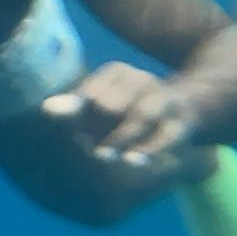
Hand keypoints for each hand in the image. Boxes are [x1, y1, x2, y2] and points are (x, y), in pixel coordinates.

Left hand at [41, 61, 204, 181]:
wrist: (190, 107)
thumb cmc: (129, 107)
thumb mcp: (101, 102)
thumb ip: (76, 106)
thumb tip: (46, 108)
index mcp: (116, 73)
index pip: (90, 93)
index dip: (76, 116)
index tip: (69, 137)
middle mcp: (141, 80)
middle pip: (112, 104)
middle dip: (95, 127)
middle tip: (79, 148)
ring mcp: (164, 100)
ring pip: (141, 116)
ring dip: (120, 138)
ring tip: (100, 157)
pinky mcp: (182, 122)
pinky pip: (168, 135)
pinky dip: (150, 149)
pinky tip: (132, 162)